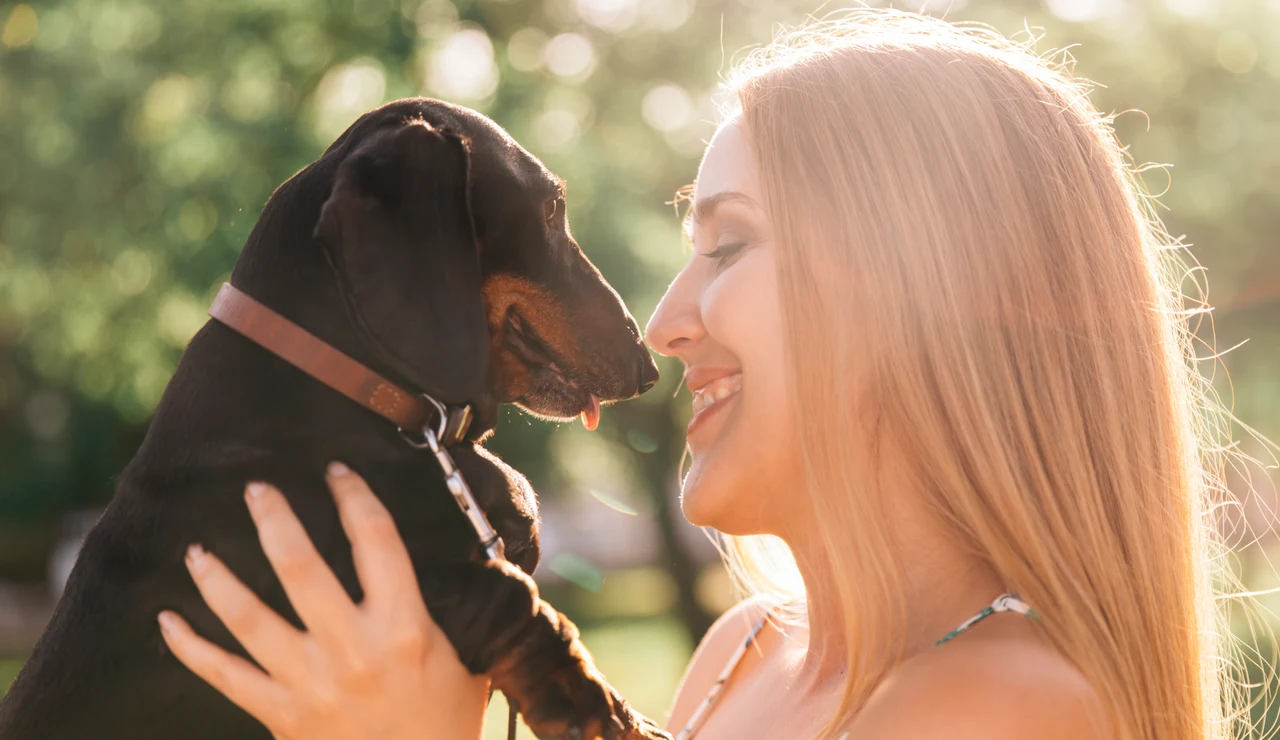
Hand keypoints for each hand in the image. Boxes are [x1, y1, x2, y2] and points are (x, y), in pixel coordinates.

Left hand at [157, 462, 488, 739]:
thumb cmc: (448, 721)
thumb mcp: (467, 656)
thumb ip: (447, 606)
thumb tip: (444, 556)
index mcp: (405, 627)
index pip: (375, 541)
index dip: (354, 496)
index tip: (336, 472)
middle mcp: (353, 650)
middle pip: (301, 566)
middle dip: (274, 518)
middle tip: (255, 488)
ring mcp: (311, 684)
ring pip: (250, 617)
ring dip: (218, 577)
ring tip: (197, 548)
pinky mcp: (282, 716)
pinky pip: (224, 676)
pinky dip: (191, 647)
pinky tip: (168, 620)